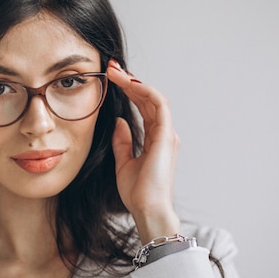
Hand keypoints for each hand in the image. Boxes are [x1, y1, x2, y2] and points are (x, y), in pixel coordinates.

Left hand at [107, 59, 180, 243]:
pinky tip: (130, 84)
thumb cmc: (138, 192)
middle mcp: (164, 134)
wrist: (147, 209)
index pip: (143, 107)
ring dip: (135, 83)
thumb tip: (119, 122)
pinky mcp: (166, 136)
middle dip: (130, 82)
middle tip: (111, 68)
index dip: (129, 91)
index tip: (112, 79)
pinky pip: (158, 106)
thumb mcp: (123, 162)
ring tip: (116, 72)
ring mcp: (167, 134)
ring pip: (153, 98)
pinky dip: (145, 91)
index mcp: (155, 140)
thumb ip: (123, 141)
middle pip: (148, 99)